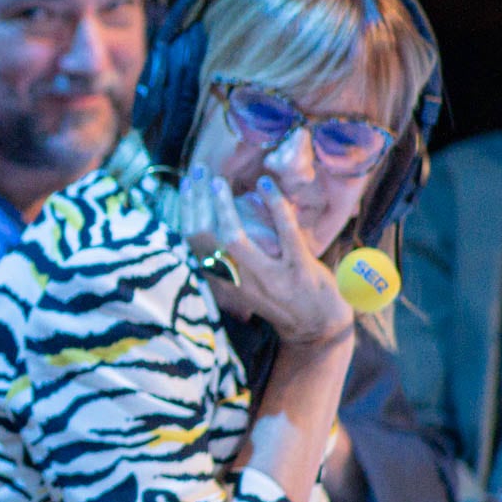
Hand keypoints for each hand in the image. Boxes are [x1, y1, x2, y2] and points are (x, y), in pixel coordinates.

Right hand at [178, 169, 351, 345]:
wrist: (315, 329)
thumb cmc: (276, 302)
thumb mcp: (244, 288)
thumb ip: (225, 264)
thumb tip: (207, 225)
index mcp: (224, 283)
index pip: (193, 245)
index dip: (185, 213)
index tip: (186, 185)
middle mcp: (240, 282)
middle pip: (205, 239)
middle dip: (196, 203)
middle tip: (198, 172)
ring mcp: (269, 277)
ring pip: (235, 239)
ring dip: (223, 207)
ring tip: (217, 181)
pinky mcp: (298, 270)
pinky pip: (285, 232)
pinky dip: (275, 205)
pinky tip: (266, 185)